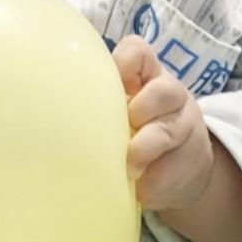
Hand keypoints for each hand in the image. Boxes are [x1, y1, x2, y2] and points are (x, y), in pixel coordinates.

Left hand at [113, 35, 215, 211]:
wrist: (181, 169)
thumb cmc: (137, 132)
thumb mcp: (117, 113)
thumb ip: (97, 106)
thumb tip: (50, 119)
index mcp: (146, 76)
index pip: (138, 53)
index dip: (126, 63)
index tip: (115, 85)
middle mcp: (169, 95)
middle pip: (163, 90)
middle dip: (142, 109)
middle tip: (127, 126)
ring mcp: (183, 125)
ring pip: (169, 128)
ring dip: (146, 148)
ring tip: (130, 168)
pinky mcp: (192, 158)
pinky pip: (173, 166)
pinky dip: (155, 180)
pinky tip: (142, 188)